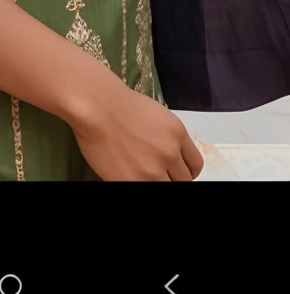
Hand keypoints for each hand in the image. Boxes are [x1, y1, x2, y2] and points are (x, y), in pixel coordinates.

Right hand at [71, 73, 203, 181]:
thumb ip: (168, 137)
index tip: (178, 171)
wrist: (98, 107)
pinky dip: (141, 183)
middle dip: (173, 177)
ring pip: (168, 187)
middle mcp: (170, 153)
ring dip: (158, 181)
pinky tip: (132, 175)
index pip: (196, 165)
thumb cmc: (121, 104)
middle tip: (159, 173)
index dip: (187, 170)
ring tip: (145, 174)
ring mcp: (152, 170)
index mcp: (178, 134)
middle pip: (184, 180)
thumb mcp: (157, 116)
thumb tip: (171, 153)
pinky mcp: (134, 181)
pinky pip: (147, 189)